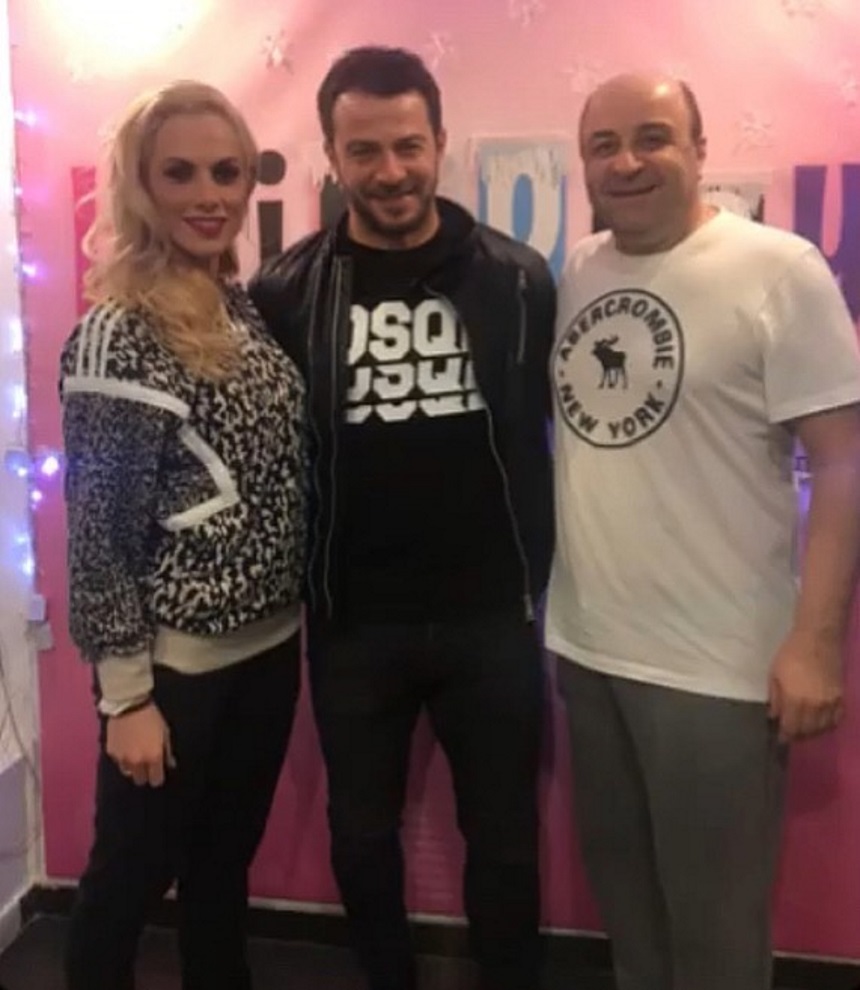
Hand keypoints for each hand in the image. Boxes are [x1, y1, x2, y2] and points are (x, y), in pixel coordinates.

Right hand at [106, 702, 175, 786]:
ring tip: (135, 754)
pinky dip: (123, 758)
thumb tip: (170, 765)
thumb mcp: (165, 733)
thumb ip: (167, 752)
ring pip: (128, 772)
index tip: (158, 772)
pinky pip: (119, 762)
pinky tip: (126, 746)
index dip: (158, 777)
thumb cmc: (151, 717)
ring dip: (133, 767)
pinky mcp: (111, 753)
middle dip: (145, 774)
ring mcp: (122, 759)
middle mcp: (137, 762)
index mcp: (153, 757)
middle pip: (140, 780)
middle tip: (147, 763)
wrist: (129, 704)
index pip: (156, 780)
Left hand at [768, 629, 843, 743]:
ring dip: (812, 732)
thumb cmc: (791, 654)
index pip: (791, 727)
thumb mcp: (775, 674)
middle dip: (798, 735)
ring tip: (804, 730)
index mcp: (795, 700)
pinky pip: (836, 719)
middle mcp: (814, 705)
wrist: (818, 639)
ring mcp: (830, 702)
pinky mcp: (841, 697)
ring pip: (823, 728)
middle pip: (807, 731)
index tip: (780, 738)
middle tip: (791, 734)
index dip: (785, 735)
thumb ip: (775, 698)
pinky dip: (828, 725)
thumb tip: (774, 716)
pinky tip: (821, 723)